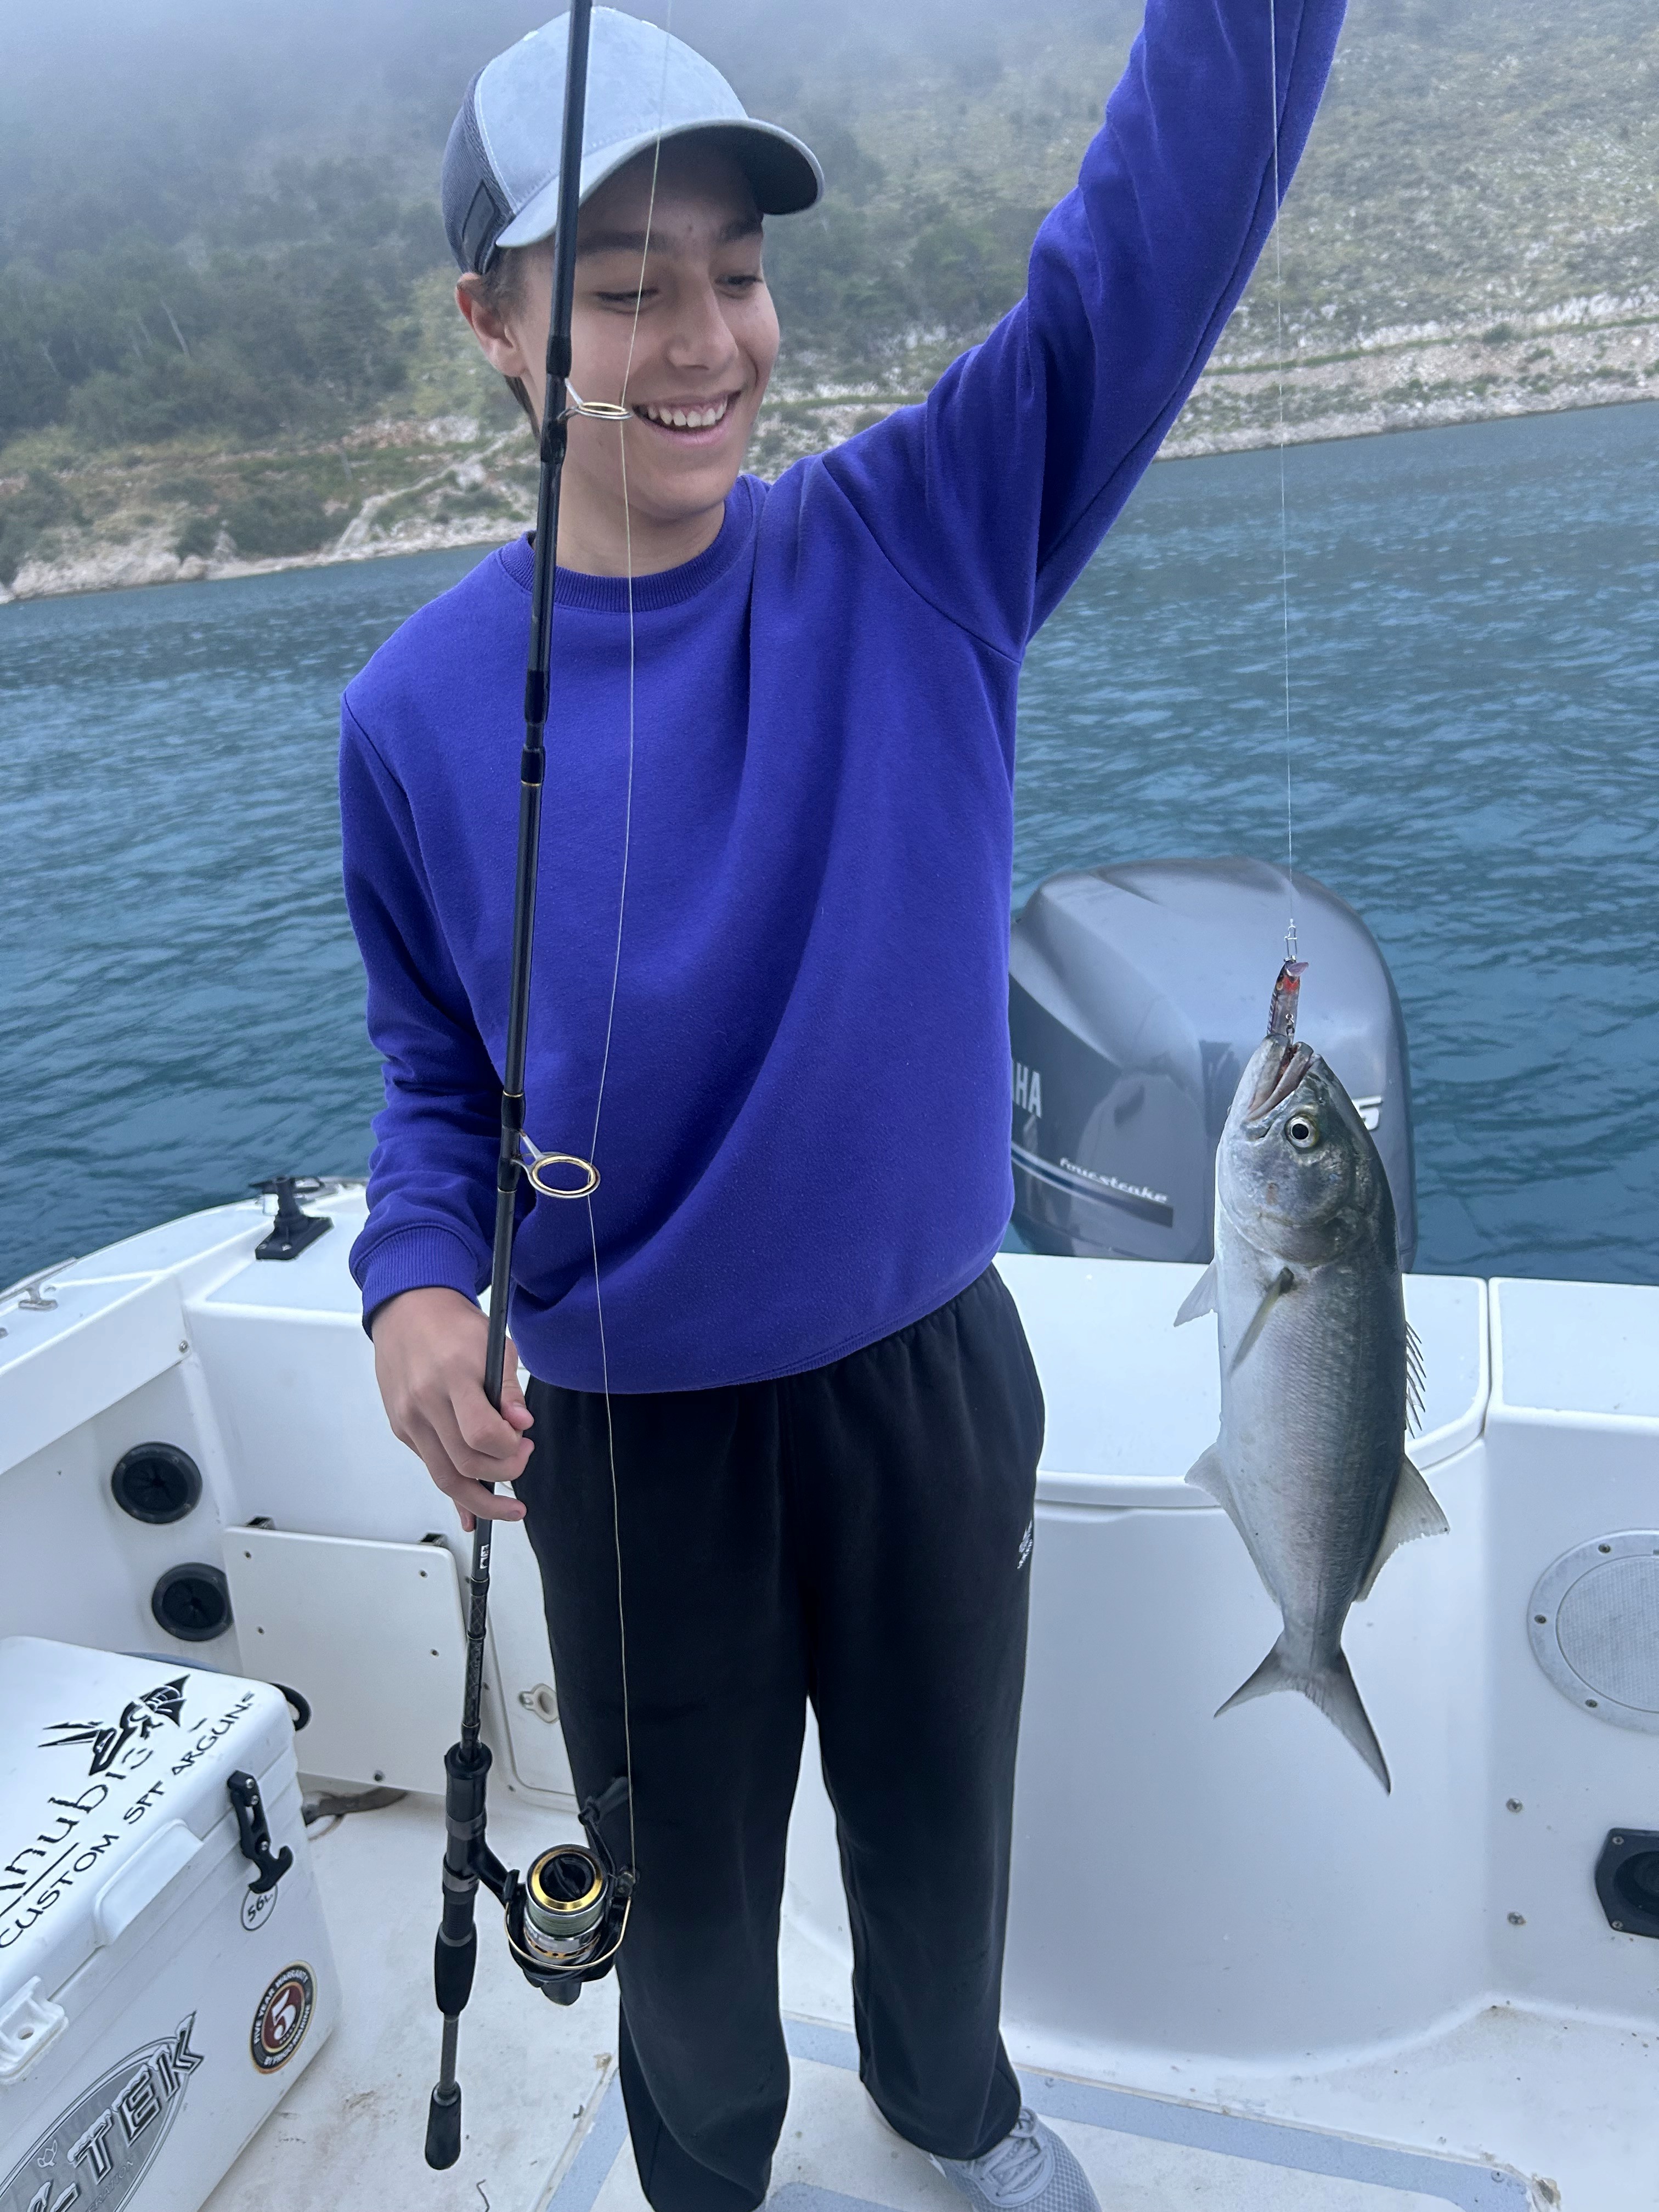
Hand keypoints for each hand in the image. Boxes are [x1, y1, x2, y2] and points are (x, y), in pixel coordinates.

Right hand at [371, 1287, 532, 1530]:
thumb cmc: (455, 1326)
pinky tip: (472, 1512)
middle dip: (502, 1474)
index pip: (482, 1433)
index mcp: (452, 1375)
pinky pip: (431, 1468)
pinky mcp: (402, 1428)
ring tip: (508, 1509)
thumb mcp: (495, 1345)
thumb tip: (522, 1426)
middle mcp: (424, 1401)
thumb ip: (510, 1390)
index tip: (524, 1441)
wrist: (407, 1310)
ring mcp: (409, 1418)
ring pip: (444, 1477)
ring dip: (478, 1502)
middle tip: (522, 1460)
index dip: (510, 1448)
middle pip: (464, 1463)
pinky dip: (455, 1491)